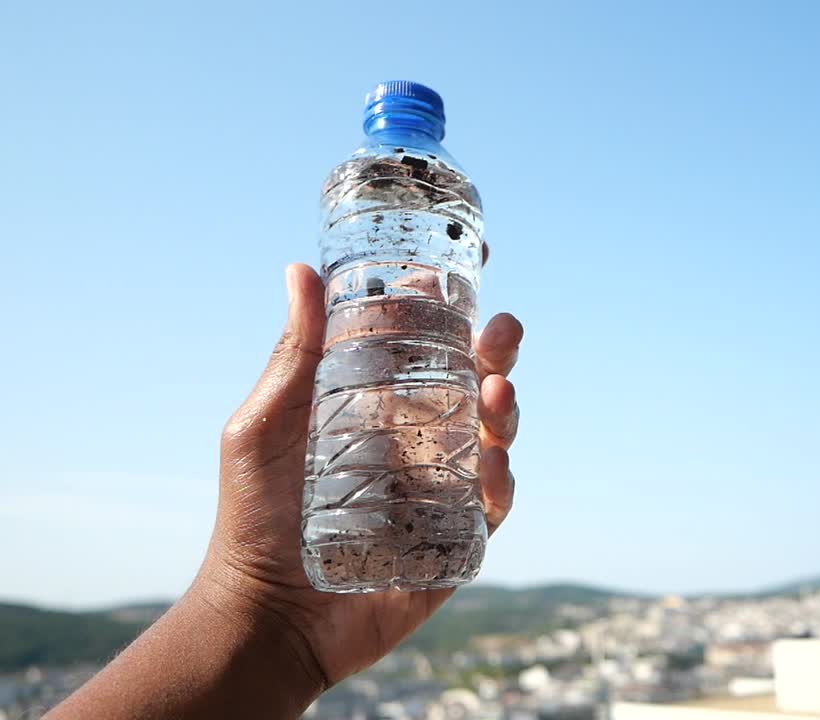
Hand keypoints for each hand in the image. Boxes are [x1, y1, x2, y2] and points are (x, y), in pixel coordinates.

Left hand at [198, 263, 521, 690]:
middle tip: (502, 330)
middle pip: (474, 382)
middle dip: (497, 351)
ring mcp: (441, 486)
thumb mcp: (263, 426)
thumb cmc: (253, 517)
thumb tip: (301, 270)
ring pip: (494, 436)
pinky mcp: (456, 538)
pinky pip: (492, 503)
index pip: (424, 342)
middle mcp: (417, 438)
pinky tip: (491, 463)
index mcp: (377, 403)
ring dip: (506, 409)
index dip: (451, 305)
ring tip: (498, 392)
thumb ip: (294, 355)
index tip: (469, 263)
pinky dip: (499, 479)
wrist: (265, 615)